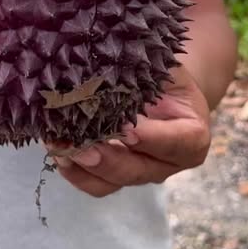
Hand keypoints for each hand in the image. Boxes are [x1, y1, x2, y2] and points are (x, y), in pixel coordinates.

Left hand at [48, 65, 210, 197]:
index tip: (127, 129)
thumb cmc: (166, 76)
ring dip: (82, 167)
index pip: (176, 143)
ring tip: (59, 145)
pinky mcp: (116, 177)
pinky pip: (94, 184)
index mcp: (191, 137)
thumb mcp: (167, 68)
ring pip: (111, 183)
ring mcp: (140, 173)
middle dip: (107, 159)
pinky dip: (73, 171)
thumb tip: (112, 64)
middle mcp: (167, 163)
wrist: (161, 90)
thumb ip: (151, 71)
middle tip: (81, 145)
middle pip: (138, 171)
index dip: (152, 139)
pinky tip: (56, 150)